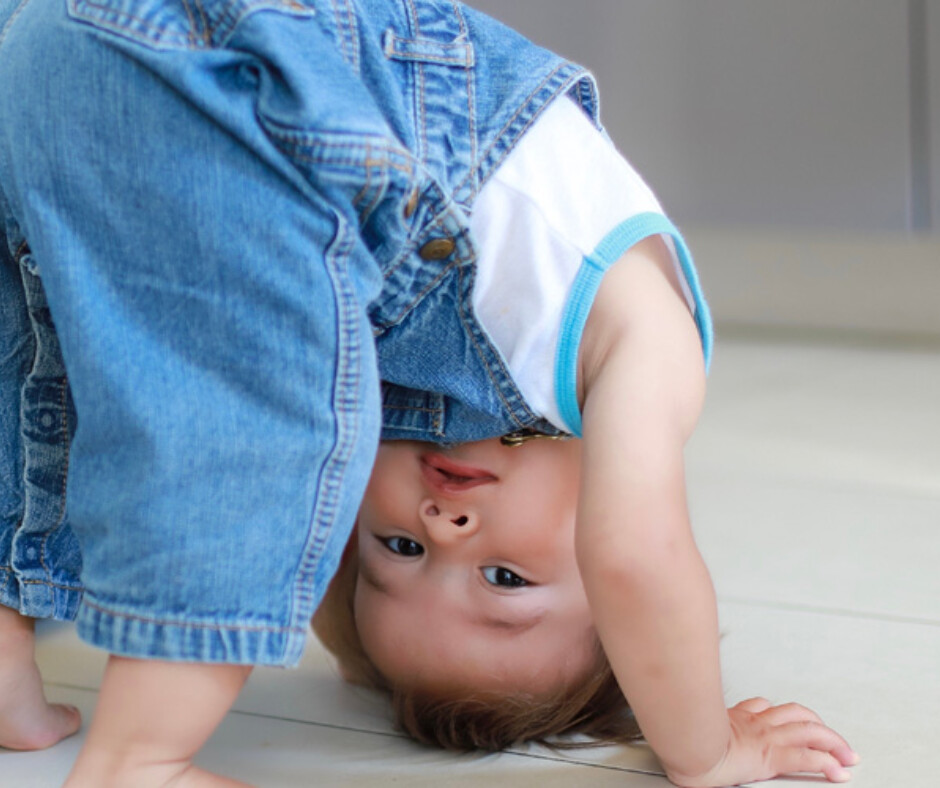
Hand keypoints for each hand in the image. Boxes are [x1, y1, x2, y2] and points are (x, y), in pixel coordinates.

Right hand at [665, 698, 859, 787]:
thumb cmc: (684, 738)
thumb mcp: (691, 725)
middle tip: (834, 739)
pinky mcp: (772, 757)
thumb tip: (684, 728)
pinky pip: (807, 758)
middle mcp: (755, 723)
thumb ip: (698, 723)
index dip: (783, 714)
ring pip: (810, 731)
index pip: (765, 707)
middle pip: (797, 715)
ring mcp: (766, 738)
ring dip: (833, 741)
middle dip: (820, 726)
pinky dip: (827, 764)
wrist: (687, 745)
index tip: (793, 721)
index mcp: (737, 718)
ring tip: (846, 754)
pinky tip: (838, 770)